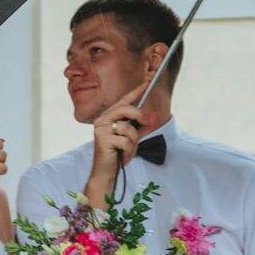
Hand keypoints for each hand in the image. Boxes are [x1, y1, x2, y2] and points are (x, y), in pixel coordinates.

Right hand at [85, 84, 156, 202]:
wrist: (106, 173)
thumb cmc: (118, 154)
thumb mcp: (133, 138)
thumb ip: (142, 126)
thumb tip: (153, 116)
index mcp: (109, 116)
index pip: (124, 100)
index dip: (137, 90)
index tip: (149, 81)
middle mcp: (103, 120)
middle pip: (126, 108)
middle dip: (139, 116)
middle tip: (146, 123)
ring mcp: (101, 129)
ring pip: (128, 127)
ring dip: (133, 141)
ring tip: (127, 149)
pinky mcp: (102, 140)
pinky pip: (125, 141)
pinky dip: (129, 150)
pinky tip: (122, 154)